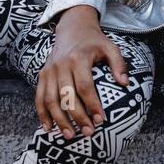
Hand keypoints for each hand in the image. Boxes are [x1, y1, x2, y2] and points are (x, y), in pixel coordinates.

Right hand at [35, 5, 128, 139]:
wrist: (72, 28)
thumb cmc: (95, 42)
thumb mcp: (111, 47)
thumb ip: (119, 64)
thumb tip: (125, 83)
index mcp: (78, 58)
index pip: (84, 86)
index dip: (92, 104)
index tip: (101, 119)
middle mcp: (60, 65)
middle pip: (66, 96)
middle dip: (77, 117)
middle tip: (88, 132)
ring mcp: (49, 71)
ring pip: (50, 99)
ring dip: (59, 120)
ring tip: (70, 136)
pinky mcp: (42, 75)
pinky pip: (38, 97)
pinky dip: (42, 114)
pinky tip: (48, 128)